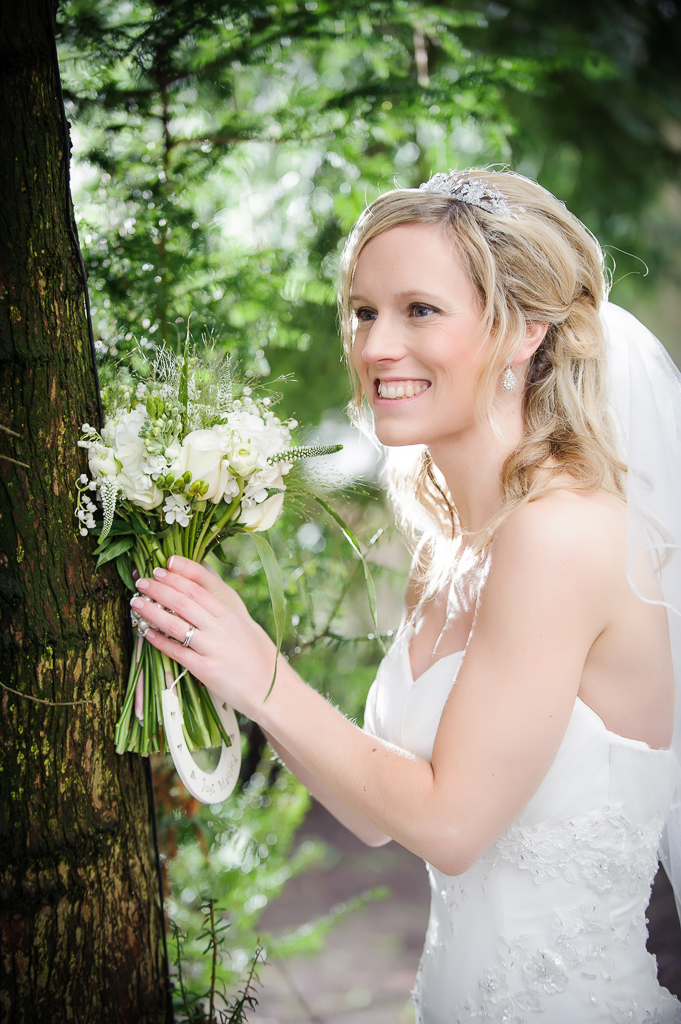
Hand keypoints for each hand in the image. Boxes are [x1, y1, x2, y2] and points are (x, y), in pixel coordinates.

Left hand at [130, 556, 276, 718]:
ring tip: (136, 602)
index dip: (178, 576)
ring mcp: (213, 648)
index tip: (162, 567)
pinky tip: (146, 632)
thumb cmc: (258, 655)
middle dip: (159, 589)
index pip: (199, 588)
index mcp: (231, 614)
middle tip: (142, 581)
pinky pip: (177, 651)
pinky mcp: (205, 670)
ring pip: (176, 624)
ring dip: (152, 612)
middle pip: (184, 602)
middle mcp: (221, 628)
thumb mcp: (244, 623)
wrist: (271, 689)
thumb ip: (223, 606)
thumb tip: (202, 583)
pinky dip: (159, 641)